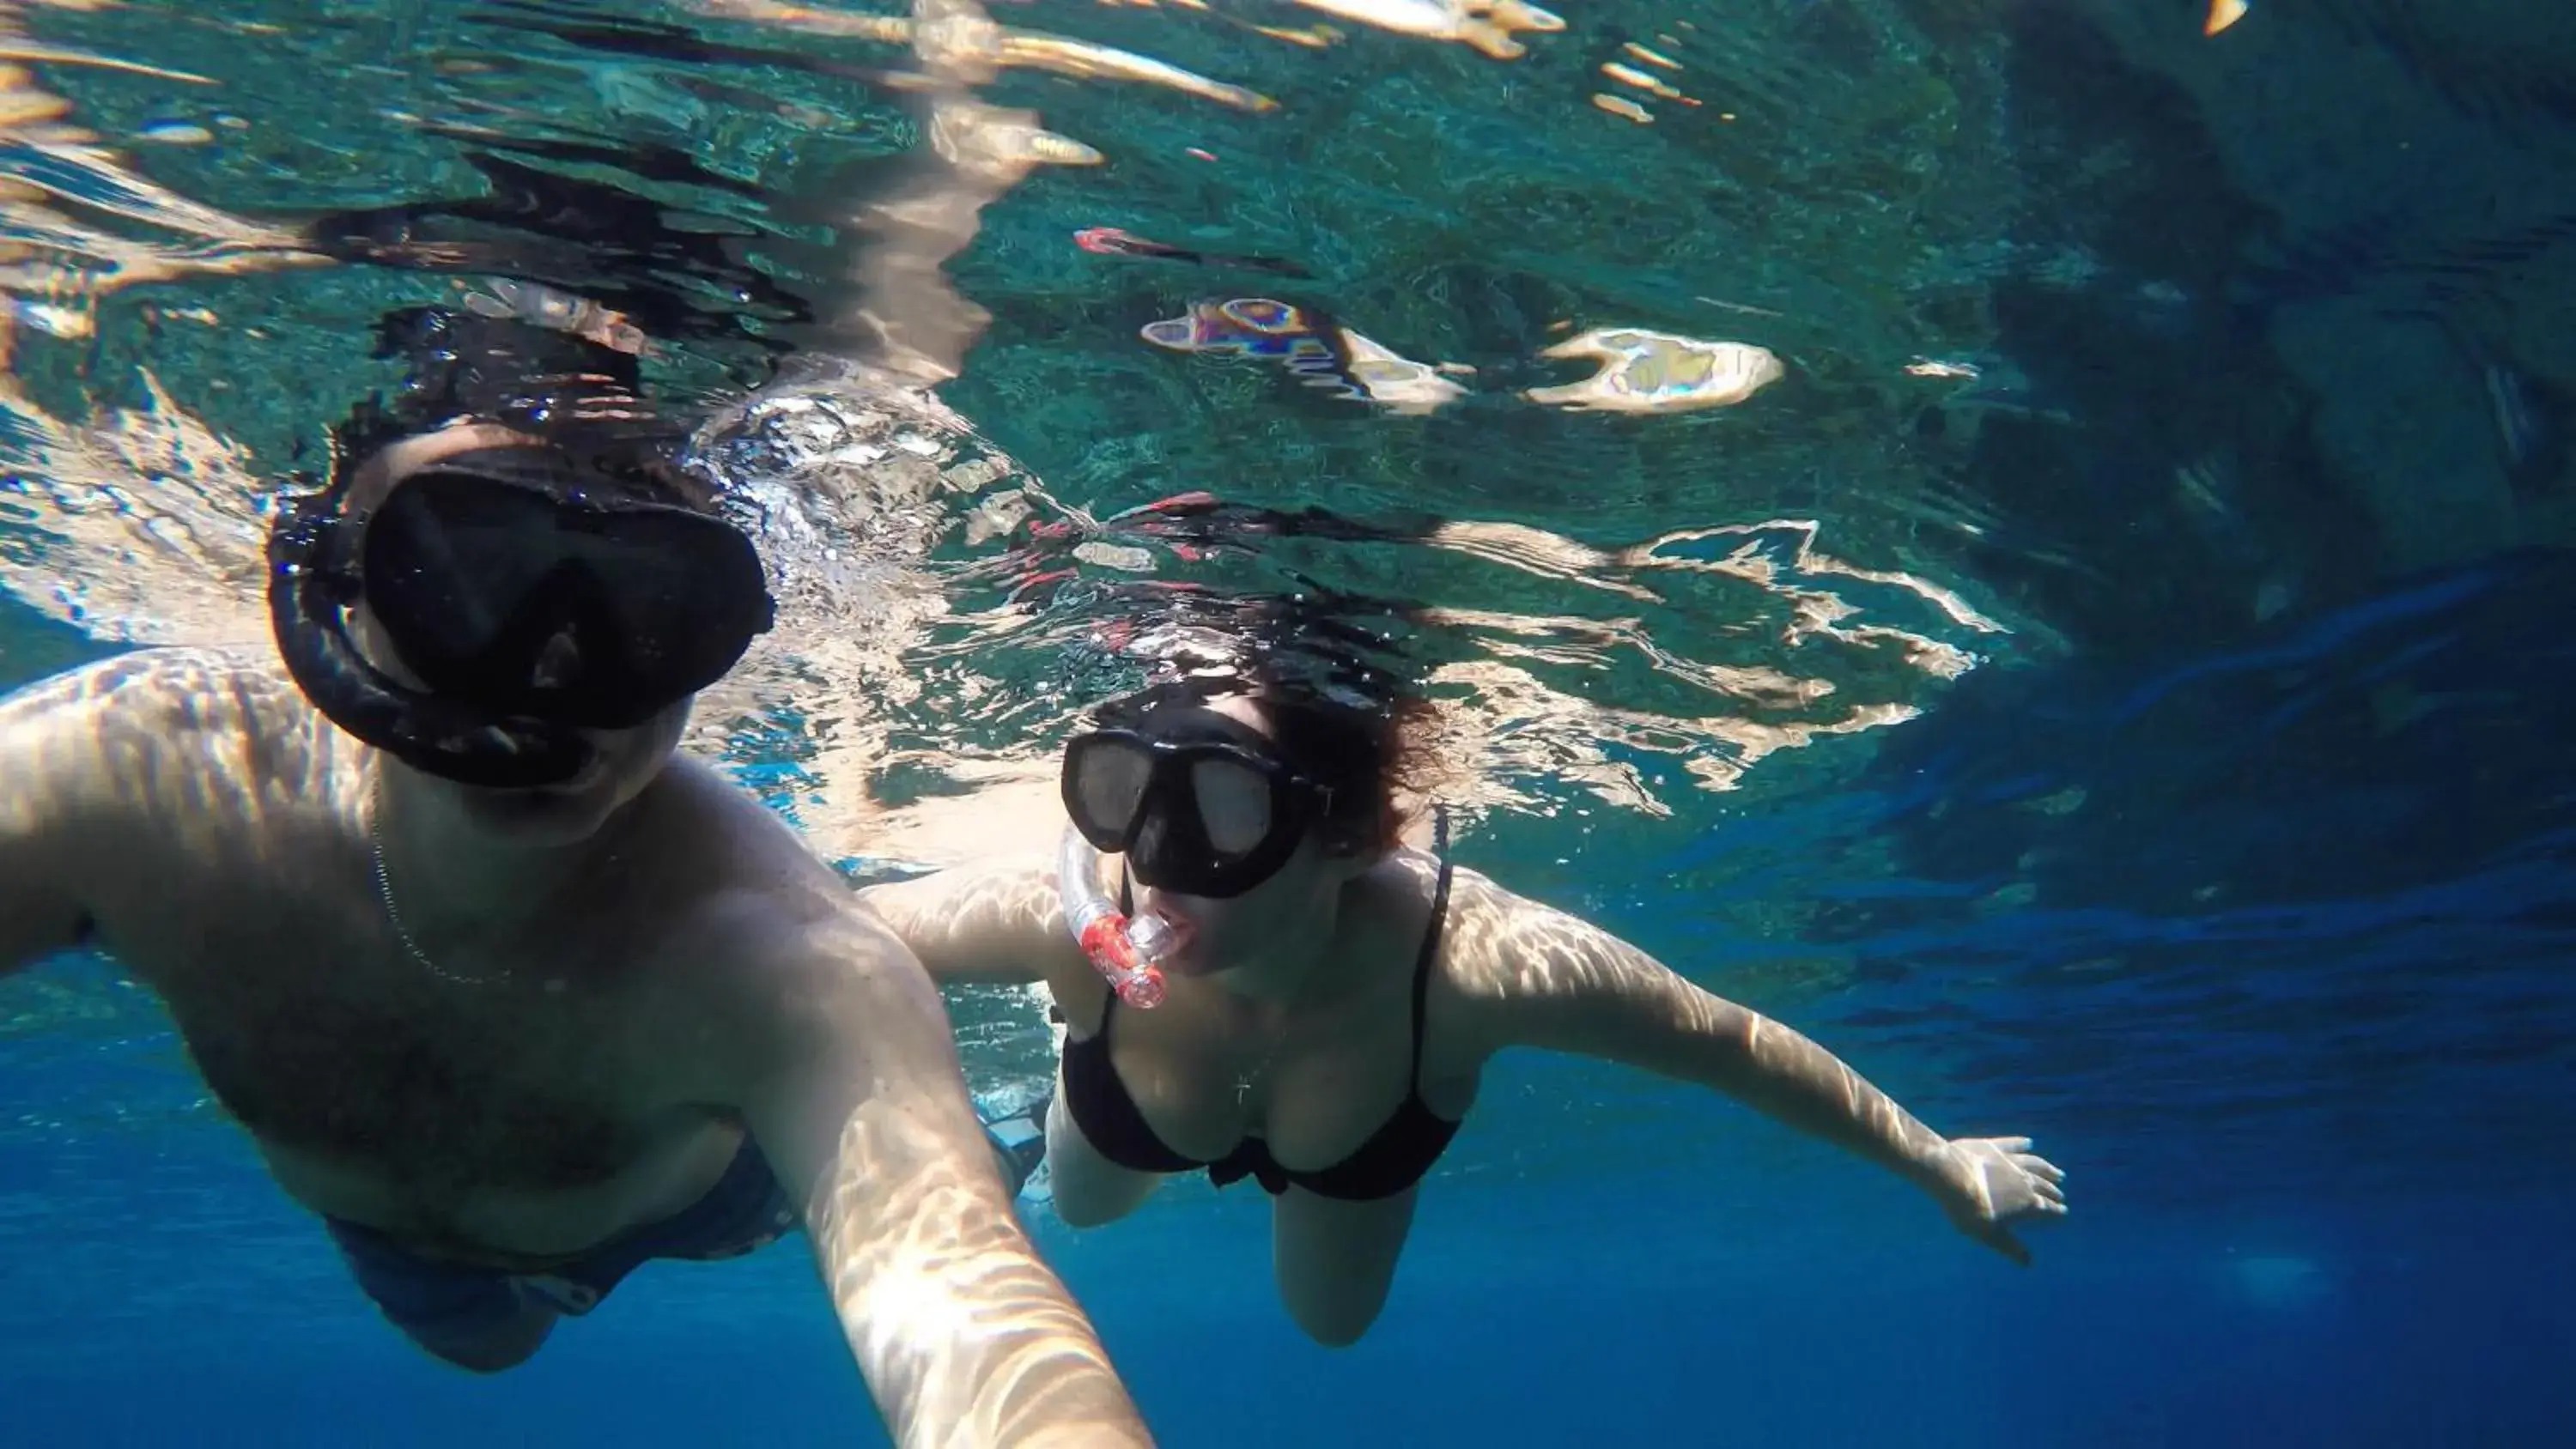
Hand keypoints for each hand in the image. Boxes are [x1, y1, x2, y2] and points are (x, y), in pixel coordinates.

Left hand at [1933, 1136, 2067, 1265]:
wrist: (1951, 1175)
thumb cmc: (1970, 1210)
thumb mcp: (1990, 1236)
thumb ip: (2011, 1248)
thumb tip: (2028, 1263)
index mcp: (2028, 1203)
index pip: (2048, 1209)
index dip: (2056, 1212)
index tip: (2064, 1212)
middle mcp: (2025, 1180)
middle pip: (2044, 1186)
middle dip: (2053, 1191)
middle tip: (2060, 1193)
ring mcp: (2011, 1160)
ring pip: (2035, 1164)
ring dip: (2047, 1168)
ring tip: (2057, 1172)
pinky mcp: (1994, 1146)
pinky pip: (2013, 1144)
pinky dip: (2022, 1143)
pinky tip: (2028, 1142)